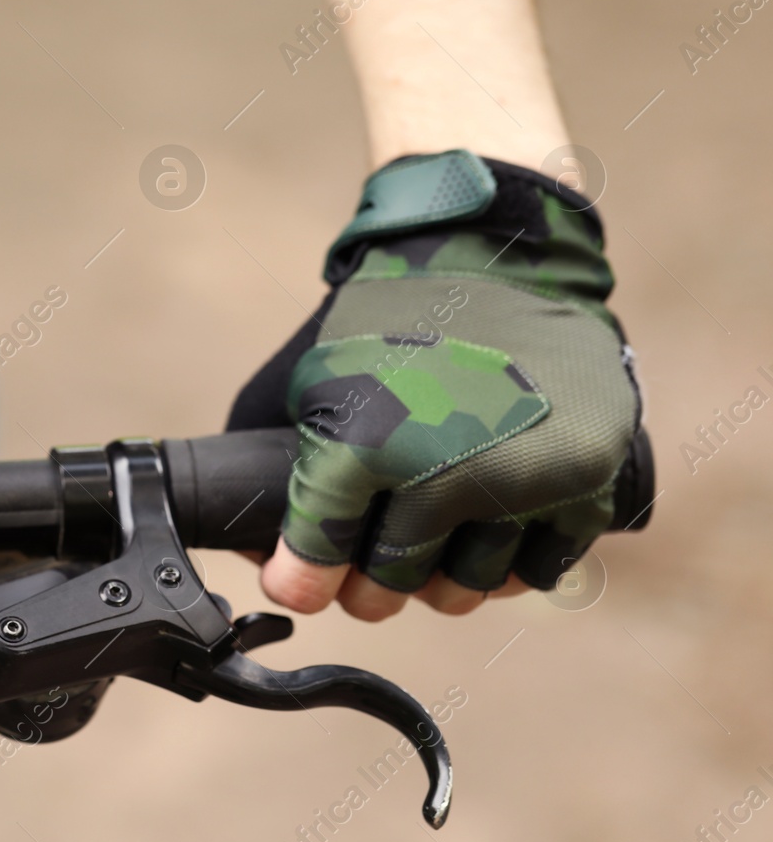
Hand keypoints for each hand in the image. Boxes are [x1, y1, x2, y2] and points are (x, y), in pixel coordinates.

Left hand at [228, 151, 638, 620]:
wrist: (491, 256)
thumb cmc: (385, 322)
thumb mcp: (308, 382)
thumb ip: (275, 465)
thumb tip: (250, 552)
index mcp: (368, 445)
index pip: (319, 556)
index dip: (302, 579)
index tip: (298, 584)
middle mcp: (452, 472)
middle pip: (395, 582)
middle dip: (371, 585)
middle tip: (368, 570)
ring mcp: (529, 479)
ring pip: (470, 585)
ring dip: (442, 578)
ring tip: (430, 547)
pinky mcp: (590, 478)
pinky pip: (540, 568)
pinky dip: (509, 564)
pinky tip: (487, 536)